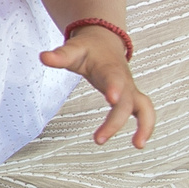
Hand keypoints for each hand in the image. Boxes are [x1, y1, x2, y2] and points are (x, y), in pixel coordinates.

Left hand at [40, 30, 155, 146]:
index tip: (112, 98)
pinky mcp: (132, 97)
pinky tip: (138, 143)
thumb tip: (43, 57)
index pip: (114, 78)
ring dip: (145, 126)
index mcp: (110, 69)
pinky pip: (144, 112)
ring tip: (138, 145)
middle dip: (116, 121)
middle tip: (98, 140)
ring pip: (145, 107)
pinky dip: (145, 126)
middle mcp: (125, 81)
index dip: (114, 87)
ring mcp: (131, 89)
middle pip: (127, 102)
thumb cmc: (89, 48)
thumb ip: (61, 55)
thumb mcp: (74, 49)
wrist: (106, 41)